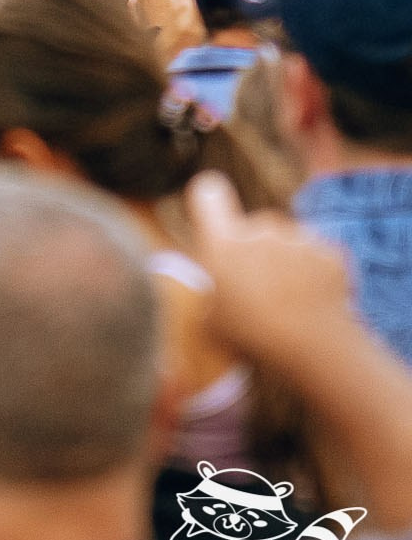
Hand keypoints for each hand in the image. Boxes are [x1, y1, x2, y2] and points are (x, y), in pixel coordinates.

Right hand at [187, 171, 356, 375]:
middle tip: (259, 285)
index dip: (208, 199)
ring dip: (288, 260)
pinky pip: (319, 255)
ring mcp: (300, 239)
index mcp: (224, 242)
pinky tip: (313, 301)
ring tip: (289, 299)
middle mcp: (262, 230)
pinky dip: (317, 272)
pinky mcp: (331, 252)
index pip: (208, 193)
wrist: (313, 346)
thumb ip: (212, 295)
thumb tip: (216, 296)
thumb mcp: (211, 320)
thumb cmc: (252, 334)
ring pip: (290, 241)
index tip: (212, 208)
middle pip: (256, 225)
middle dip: (257, 248)